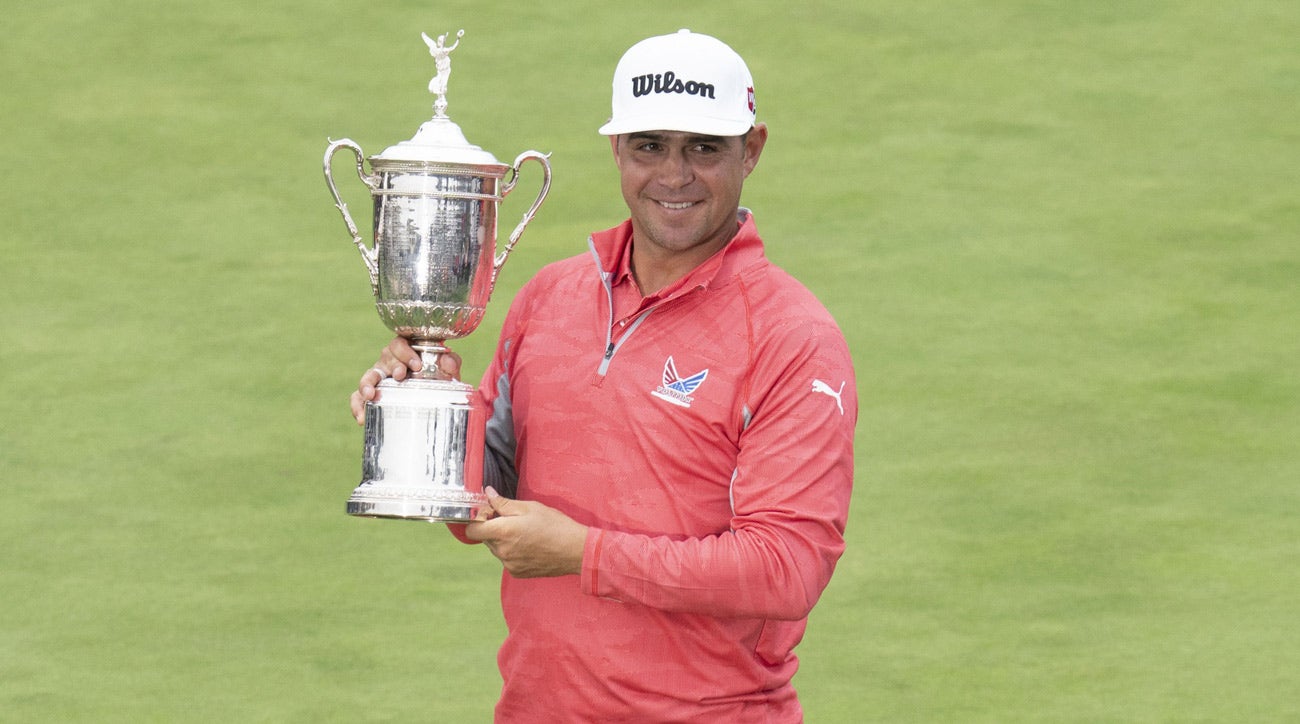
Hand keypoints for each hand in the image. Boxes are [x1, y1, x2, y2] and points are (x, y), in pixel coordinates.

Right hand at [349, 337, 462, 423]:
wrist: (435, 398)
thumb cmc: (439, 378)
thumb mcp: (447, 371)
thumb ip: (451, 364)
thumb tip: (449, 361)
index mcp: (406, 351)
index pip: (400, 343)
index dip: (406, 352)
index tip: (416, 365)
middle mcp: (390, 361)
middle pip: (385, 356)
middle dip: (392, 365)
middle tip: (400, 376)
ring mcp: (379, 377)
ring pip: (369, 375)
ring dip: (367, 384)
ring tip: (371, 395)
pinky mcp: (371, 393)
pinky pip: (357, 396)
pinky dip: (357, 405)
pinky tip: (362, 417)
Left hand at [464, 487, 587, 577]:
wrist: (575, 551)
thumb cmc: (555, 525)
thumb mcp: (530, 507)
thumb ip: (503, 503)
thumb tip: (487, 494)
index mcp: (503, 532)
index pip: (472, 530)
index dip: (476, 519)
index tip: (488, 513)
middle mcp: (502, 551)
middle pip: (485, 538)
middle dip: (493, 527)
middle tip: (512, 519)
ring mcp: (509, 564)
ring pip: (496, 548)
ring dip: (503, 540)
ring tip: (525, 533)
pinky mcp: (517, 572)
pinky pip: (507, 559)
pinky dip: (512, 551)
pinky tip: (530, 545)